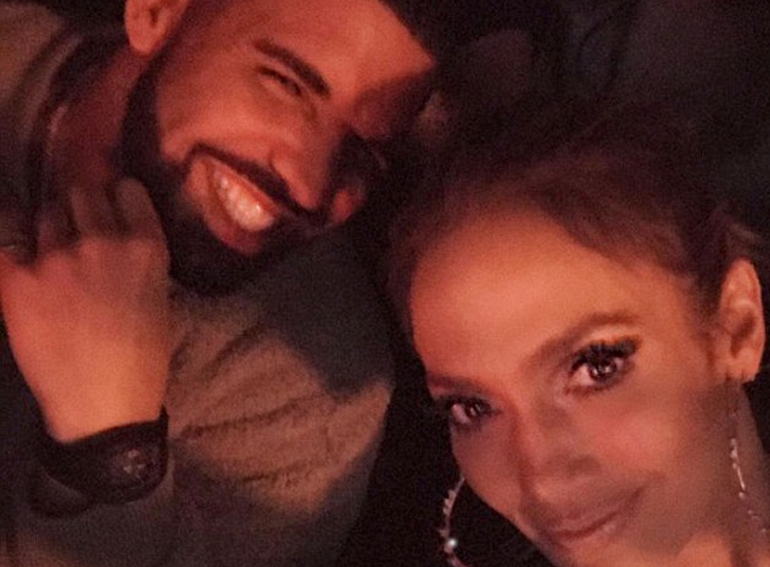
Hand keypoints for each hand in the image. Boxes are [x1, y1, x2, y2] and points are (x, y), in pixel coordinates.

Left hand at [0, 179, 169, 441]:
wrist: (103, 404)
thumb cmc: (142, 356)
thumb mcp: (159, 295)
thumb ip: (138, 253)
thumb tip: (118, 227)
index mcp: (147, 246)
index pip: (125, 189)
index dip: (116, 196)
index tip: (112, 205)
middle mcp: (103, 241)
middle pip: (81, 191)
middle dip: (80, 204)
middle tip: (78, 225)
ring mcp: (58, 257)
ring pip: (46, 213)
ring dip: (50, 226)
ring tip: (52, 252)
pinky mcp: (19, 278)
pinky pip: (7, 235)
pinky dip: (13, 236)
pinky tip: (21, 250)